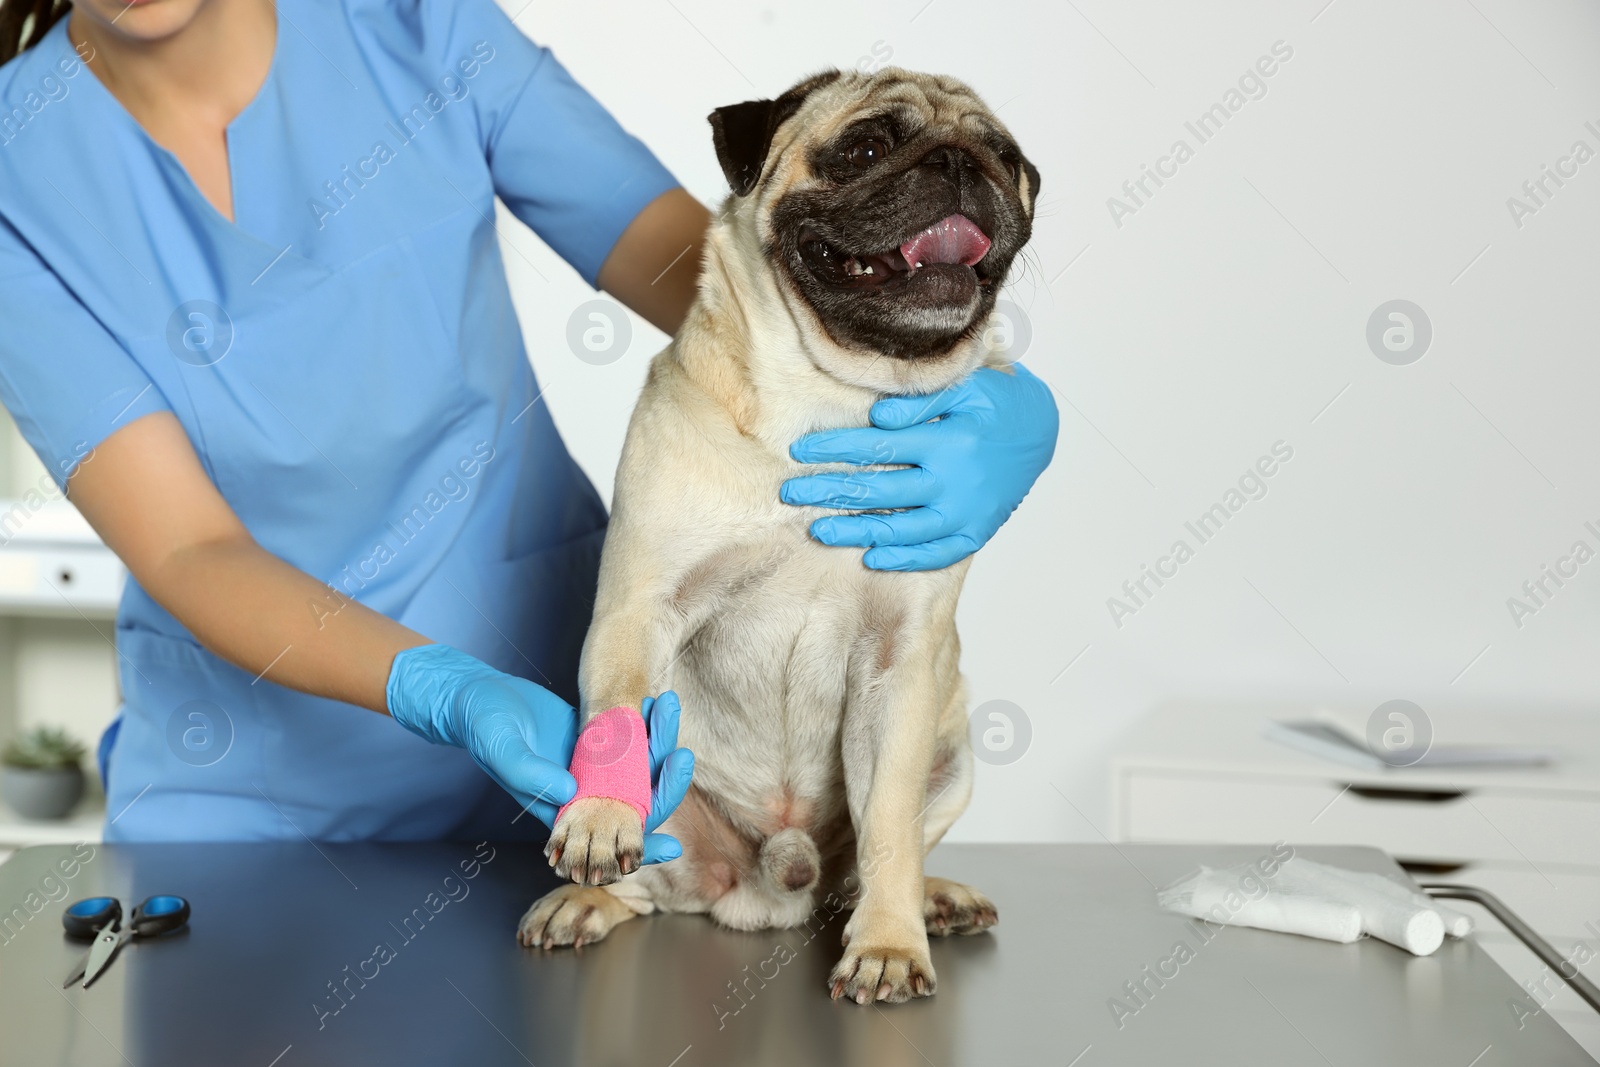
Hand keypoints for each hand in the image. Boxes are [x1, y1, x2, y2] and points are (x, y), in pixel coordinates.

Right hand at [386, 645, 693, 862]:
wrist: (479, 698)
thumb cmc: (484, 727)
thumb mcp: (502, 749)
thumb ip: (530, 774)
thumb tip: (571, 791)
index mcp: (562, 812)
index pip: (608, 842)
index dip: (641, 850)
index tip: (674, 846)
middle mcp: (583, 794)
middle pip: (637, 802)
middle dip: (664, 782)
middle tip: (680, 753)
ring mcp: (592, 766)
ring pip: (638, 768)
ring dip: (658, 743)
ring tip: (667, 707)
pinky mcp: (595, 739)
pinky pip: (630, 738)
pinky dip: (644, 723)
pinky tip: (654, 702)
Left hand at [781, 362, 1058, 569]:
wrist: (1043, 432)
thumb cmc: (997, 403)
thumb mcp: (966, 386)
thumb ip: (920, 402)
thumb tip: (876, 420)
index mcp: (949, 440)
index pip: (879, 446)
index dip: (836, 448)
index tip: (800, 450)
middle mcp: (955, 481)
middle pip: (880, 490)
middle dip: (830, 491)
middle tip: (790, 493)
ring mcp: (966, 513)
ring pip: (902, 528)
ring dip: (856, 531)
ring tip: (819, 531)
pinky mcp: (975, 532)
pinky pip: (936, 553)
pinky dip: (904, 558)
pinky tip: (872, 555)